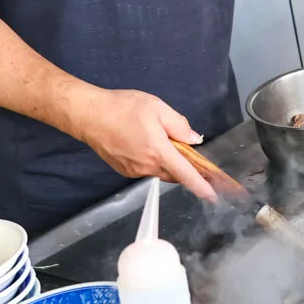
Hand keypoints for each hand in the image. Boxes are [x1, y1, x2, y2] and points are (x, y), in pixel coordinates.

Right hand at [69, 86, 217, 201]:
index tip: (213, 196)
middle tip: (188, 153)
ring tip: (158, 139)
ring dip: (166, 161)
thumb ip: (179, 125)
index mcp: (159, 152)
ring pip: (159, 171)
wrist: (89, 115)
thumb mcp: (157, 108)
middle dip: (184, 167)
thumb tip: (194, 140)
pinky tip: (143, 143)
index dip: (202, 186)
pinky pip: (145, 169)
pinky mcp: (124, 170)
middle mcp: (147, 166)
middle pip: (174, 174)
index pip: (186, 174)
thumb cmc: (122, 108)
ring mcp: (134, 171)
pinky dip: (151, 160)